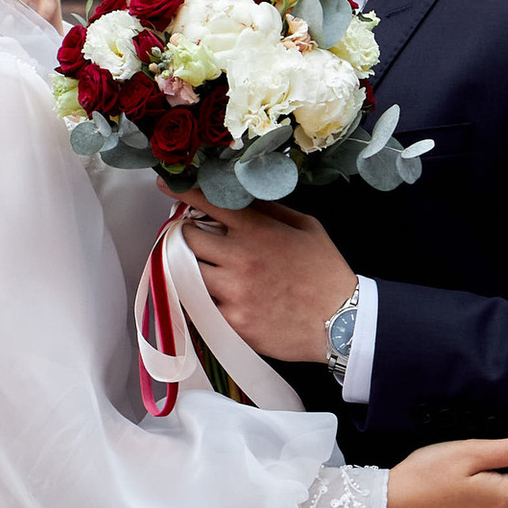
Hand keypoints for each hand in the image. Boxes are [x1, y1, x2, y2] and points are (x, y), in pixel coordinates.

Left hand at [183, 203, 355, 363]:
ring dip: (189, 269)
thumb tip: (242, 198)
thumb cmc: (326, 272)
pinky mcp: (231, 322)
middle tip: (192, 239)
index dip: (181, 192)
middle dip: (185, 236)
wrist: (341, 322)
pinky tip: (214, 298)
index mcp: (256, 230)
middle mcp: (239, 258)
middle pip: (187, 239)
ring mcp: (232, 292)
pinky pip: (200, 306)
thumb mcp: (306, 227)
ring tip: (202, 270)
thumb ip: (271, 210)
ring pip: (187, 274)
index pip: (208, 203)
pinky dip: (201, 299)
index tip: (166, 185)